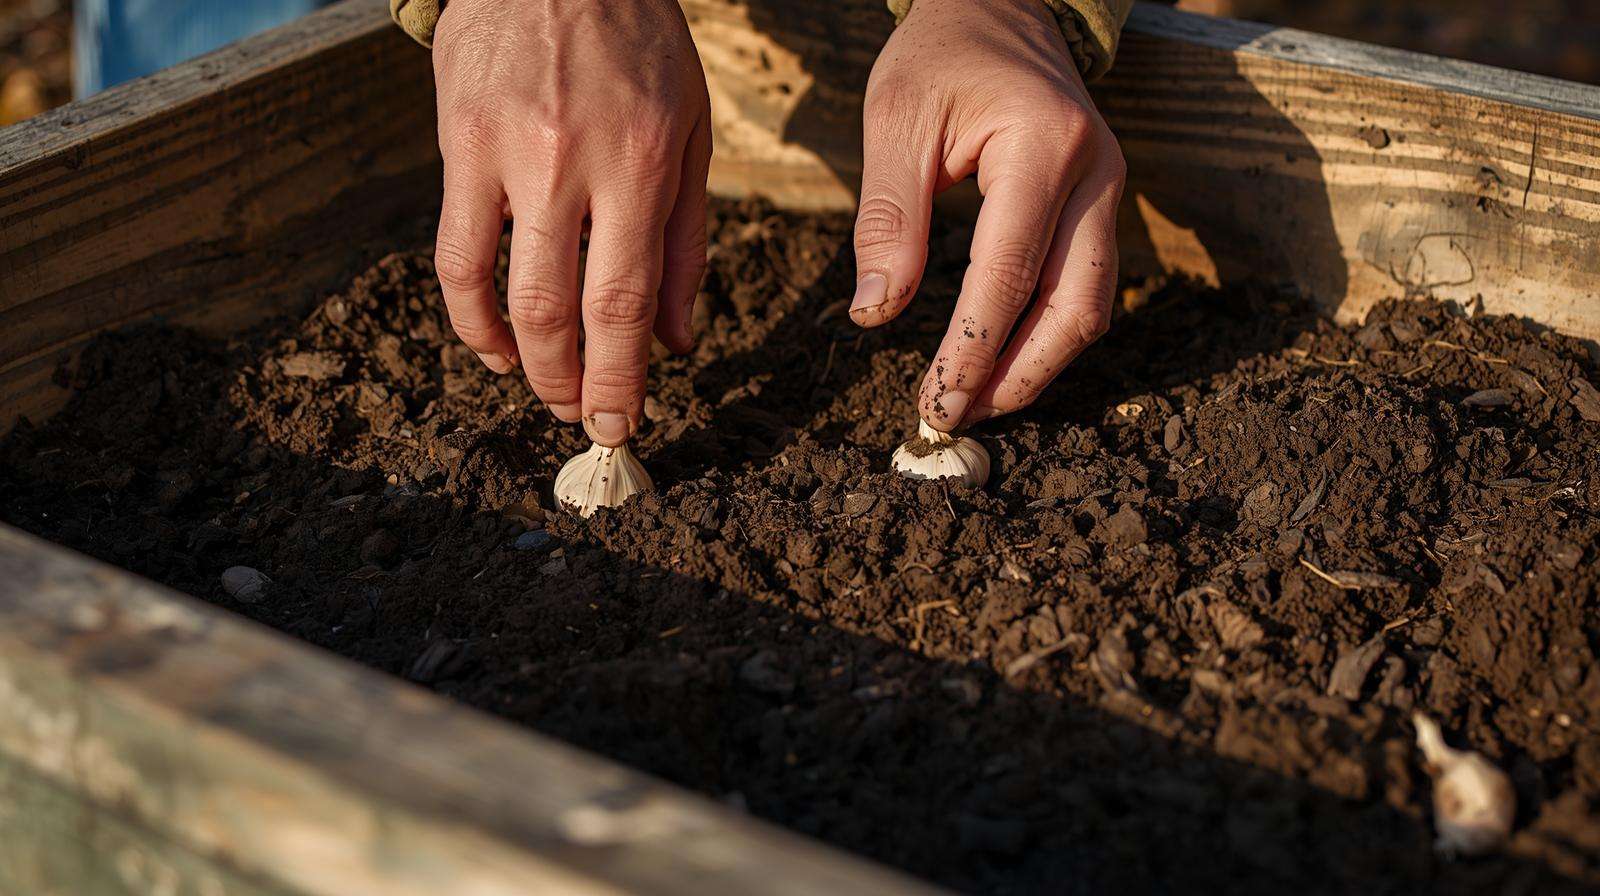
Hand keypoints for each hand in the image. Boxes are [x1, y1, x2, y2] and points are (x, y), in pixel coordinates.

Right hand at [431, 0, 710, 445]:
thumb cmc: (638, 45)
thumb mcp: (689, 130)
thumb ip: (686, 239)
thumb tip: (679, 342)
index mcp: (639, 159)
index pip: (626, 300)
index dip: (622, 378)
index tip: (622, 425)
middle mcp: (569, 161)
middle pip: (560, 310)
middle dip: (573, 385)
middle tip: (587, 420)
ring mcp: (503, 152)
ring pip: (501, 291)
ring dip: (522, 362)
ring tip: (543, 391)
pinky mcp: (456, 142)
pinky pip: (453, 252)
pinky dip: (469, 315)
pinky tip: (492, 344)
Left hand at [850, 0, 1125, 429]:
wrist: (999, 5)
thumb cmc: (940, 55)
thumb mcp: (895, 122)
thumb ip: (888, 219)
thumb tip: (876, 315)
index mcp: (1045, 145)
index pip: (1010, 274)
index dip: (972, 349)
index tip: (934, 400)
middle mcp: (1095, 172)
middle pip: (1074, 307)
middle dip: (1017, 375)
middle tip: (956, 415)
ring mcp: (1109, 191)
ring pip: (1090, 307)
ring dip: (1037, 365)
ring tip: (975, 400)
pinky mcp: (1100, 206)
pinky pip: (1085, 287)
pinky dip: (1045, 333)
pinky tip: (998, 360)